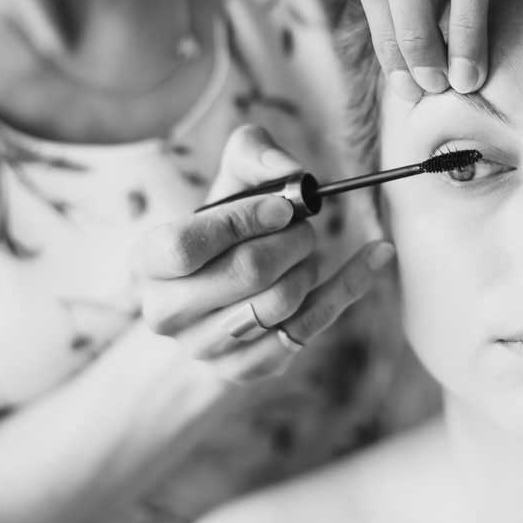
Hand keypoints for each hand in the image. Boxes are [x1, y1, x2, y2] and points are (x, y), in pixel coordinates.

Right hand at [135, 125, 395, 382]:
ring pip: (278, 305)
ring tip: (305, 250)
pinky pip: (308, 331)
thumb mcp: (231, 174)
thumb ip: (256, 152)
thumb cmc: (227, 219)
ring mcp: (202, 348)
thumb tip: (295, 175)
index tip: (283, 206)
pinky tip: (375, 255)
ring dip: (309, 266)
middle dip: (292, 240)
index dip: (242, 221)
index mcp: (147, 262)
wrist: (224, 278)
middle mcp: (164, 313)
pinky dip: (349, 287)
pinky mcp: (244, 369)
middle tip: (304, 227)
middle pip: (246, 274)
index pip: (187, 245)